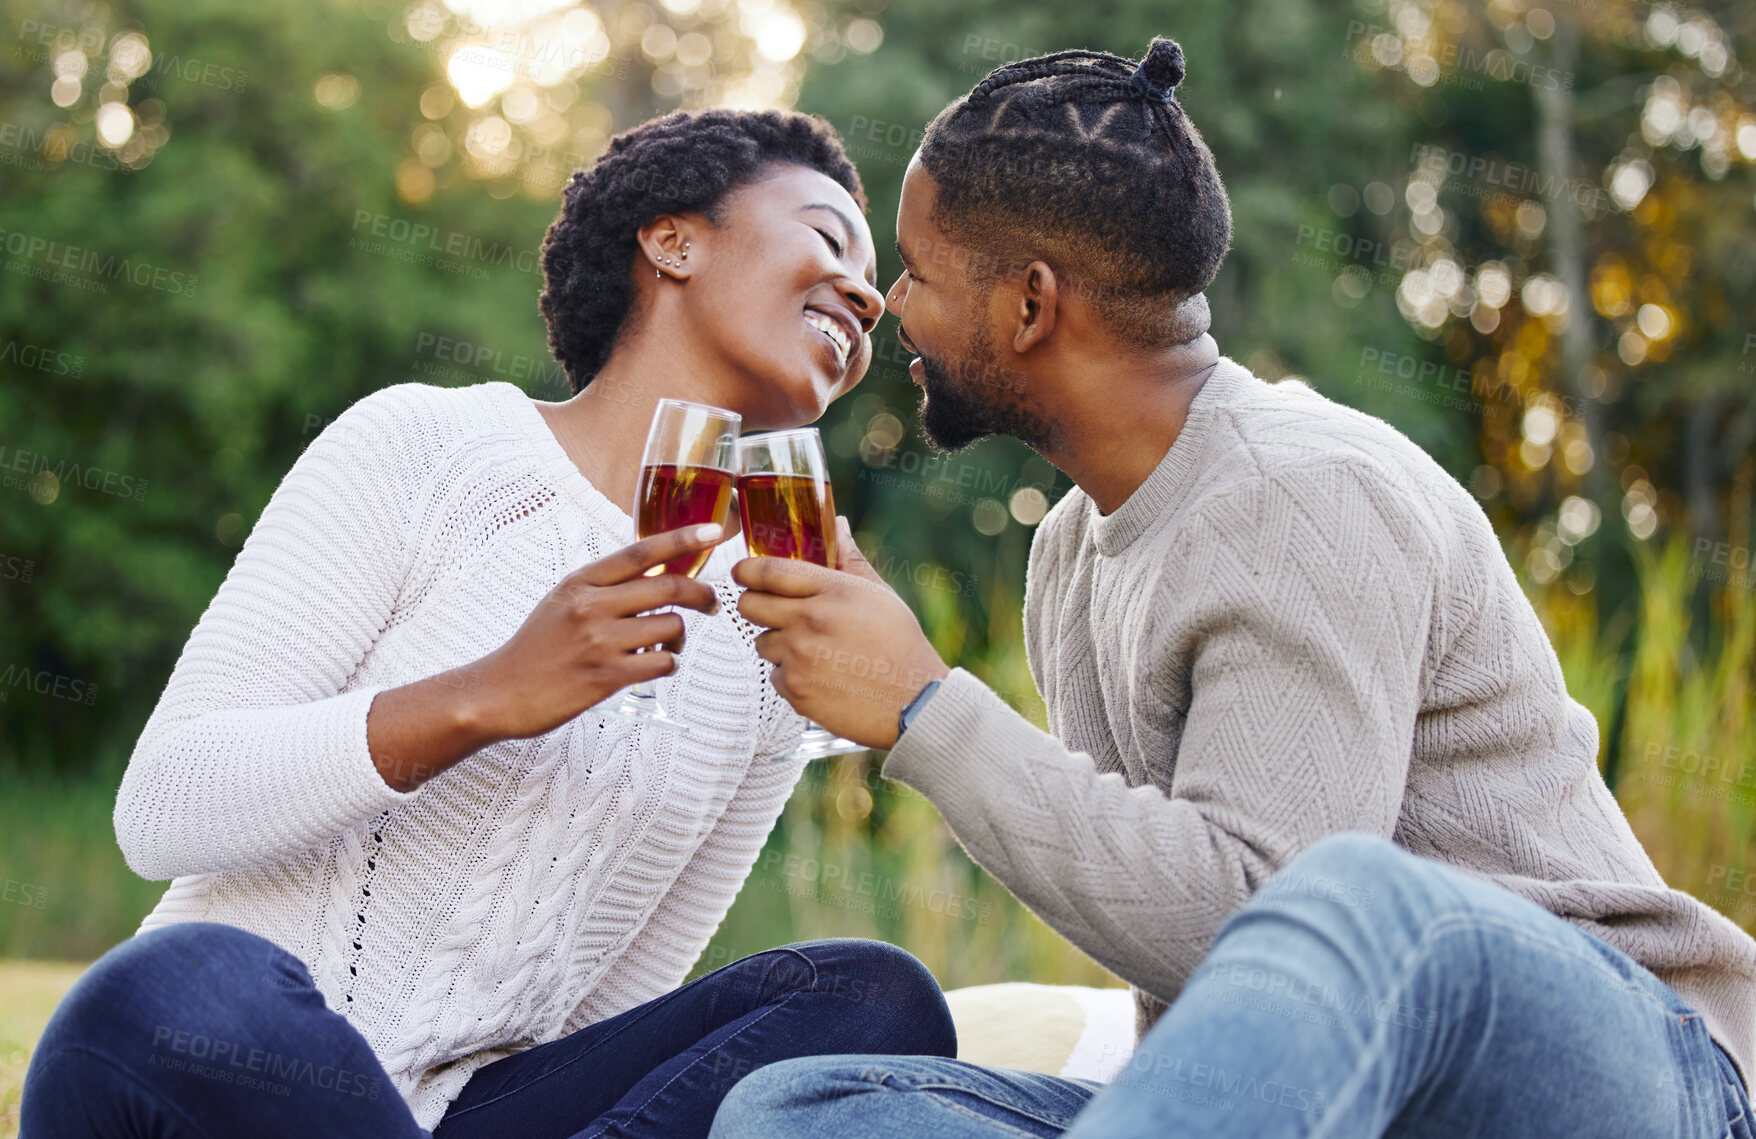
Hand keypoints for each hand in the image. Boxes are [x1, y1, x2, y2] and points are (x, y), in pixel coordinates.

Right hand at [463, 523, 728, 739]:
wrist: (499, 692)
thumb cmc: (536, 649)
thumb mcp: (562, 602)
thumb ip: (604, 588)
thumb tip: (655, 578)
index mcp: (582, 582)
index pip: (641, 552)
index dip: (682, 538)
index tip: (713, 531)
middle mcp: (591, 606)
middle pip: (669, 588)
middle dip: (702, 595)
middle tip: (711, 604)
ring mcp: (599, 642)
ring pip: (671, 627)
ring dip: (679, 639)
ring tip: (663, 647)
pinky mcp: (606, 677)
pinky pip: (662, 663)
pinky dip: (667, 665)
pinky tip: (653, 667)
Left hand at [733, 517, 948, 748]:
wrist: (915, 703)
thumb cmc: (901, 646)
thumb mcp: (880, 595)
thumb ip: (850, 560)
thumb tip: (837, 526)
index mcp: (833, 591)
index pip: (771, 571)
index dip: (747, 570)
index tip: (742, 573)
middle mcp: (811, 620)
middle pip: (750, 605)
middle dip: (756, 605)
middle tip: (773, 611)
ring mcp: (800, 656)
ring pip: (762, 641)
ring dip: (779, 643)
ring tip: (814, 650)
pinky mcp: (795, 689)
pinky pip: (775, 674)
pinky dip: (791, 675)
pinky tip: (821, 676)